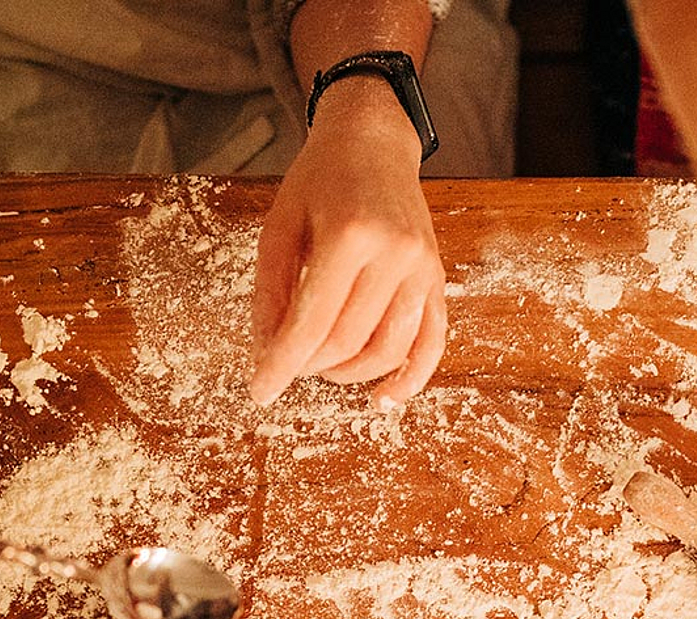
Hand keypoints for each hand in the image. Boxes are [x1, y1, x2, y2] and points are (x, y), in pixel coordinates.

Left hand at [248, 92, 446, 408]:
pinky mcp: (437, 279)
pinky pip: (431, 344)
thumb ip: (271, 293)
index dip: (282, 365)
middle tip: (289, 360)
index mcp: (348, 235)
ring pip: (387, 351)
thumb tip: (267, 355)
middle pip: (347, 342)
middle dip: (309, 365)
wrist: (373, 141)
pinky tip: (382, 400)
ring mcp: (421, 268)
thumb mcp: (279, 227)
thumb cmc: (319, 182)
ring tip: (323, 366)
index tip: (260, 391)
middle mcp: (393, 253)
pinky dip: (409, 380)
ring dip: (349, 374)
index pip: (311, 324)